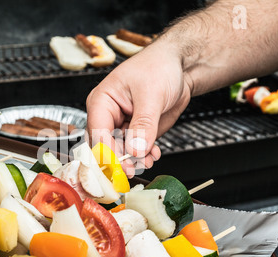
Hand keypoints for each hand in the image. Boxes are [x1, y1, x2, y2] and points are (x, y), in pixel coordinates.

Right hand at [86, 39, 191, 176]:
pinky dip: (144, 156)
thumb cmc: (159, 66)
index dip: (108, 152)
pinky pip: (135, 151)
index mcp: (101, 101)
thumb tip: (135, 150)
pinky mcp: (136, 132)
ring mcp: (122, 125)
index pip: (98, 133)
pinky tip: (154, 153)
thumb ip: (143, 125)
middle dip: (120, 159)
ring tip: (149, 159)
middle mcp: (108, 116)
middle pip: (105, 146)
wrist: (179, 66)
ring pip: (120, 152)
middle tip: (134, 169)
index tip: (121, 166)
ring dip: (134, 160)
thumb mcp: (151, 95)